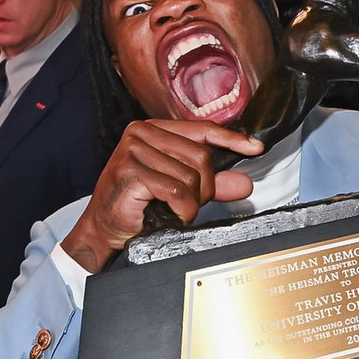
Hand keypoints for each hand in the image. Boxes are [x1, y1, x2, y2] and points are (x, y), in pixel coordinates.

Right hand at [61, 120, 263, 272]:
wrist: (103, 229)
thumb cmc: (138, 206)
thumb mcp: (180, 190)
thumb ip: (211, 184)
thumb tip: (244, 182)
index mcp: (154, 129)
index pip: (202, 129)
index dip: (231, 139)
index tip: (256, 147)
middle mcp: (141, 133)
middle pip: (201, 155)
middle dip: (204, 187)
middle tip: (187, 203)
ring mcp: (133, 150)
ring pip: (191, 176)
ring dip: (191, 202)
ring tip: (172, 209)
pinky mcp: (130, 172)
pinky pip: (178, 191)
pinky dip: (182, 210)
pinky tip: (170, 214)